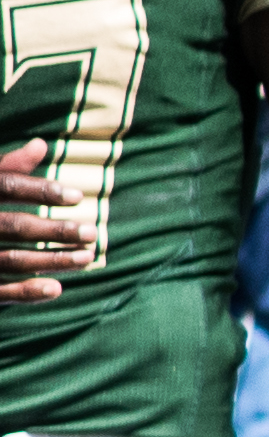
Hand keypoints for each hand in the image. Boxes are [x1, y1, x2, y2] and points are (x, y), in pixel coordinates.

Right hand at [0, 139, 84, 299]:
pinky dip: (26, 292)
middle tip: (92, 233)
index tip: (78, 196)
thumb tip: (40, 144)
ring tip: (87, 257)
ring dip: (52, 260)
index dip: (41, 191)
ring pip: (12, 259)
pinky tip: (57, 289)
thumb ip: (5, 167)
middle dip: (55, 230)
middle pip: (13, 226)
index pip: (6, 185)